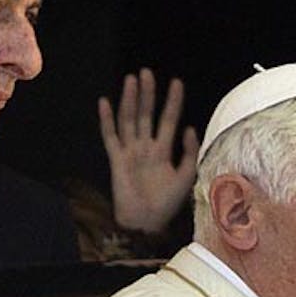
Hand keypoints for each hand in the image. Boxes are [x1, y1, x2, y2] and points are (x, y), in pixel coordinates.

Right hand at [98, 68, 199, 233]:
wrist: (147, 223)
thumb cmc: (167, 203)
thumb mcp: (185, 177)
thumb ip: (189, 153)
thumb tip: (190, 127)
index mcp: (163, 151)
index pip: (169, 120)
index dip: (173, 102)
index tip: (177, 82)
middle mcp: (145, 147)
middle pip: (146, 115)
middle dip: (147, 94)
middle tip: (147, 72)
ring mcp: (130, 152)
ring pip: (129, 120)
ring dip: (129, 100)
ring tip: (131, 79)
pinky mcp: (116, 159)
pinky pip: (110, 136)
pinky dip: (107, 120)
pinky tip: (106, 102)